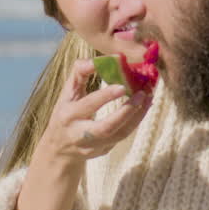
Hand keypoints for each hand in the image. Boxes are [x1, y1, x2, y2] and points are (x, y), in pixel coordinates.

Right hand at [38, 58, 152, 163]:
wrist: (59, 147)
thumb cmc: (66, 111)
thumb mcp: (67, 93)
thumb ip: (80, 73)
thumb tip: (100, 59)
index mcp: (68, 115)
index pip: (88, 105)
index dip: (105, 96)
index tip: (122, 86)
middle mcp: (79, 134)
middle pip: (105, 127)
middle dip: (126, 112)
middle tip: (142, 94)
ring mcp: (93, 146)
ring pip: (119, 135)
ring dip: (137, 116)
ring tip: (148, 97)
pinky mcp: (104, 151)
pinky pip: (123, 136)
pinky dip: (136, 121)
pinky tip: (145, 106)